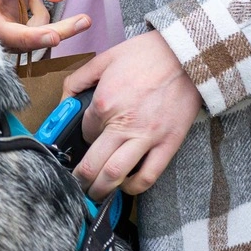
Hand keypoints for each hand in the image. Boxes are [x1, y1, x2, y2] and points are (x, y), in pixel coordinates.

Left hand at [64, 31, 202, 198]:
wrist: (186, 55)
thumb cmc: (146, 55)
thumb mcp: (104, 59)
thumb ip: (78, 80)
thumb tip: (64, 99)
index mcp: (104, 103)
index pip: (85, 132)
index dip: (83, 137)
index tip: (87, 140)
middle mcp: (122, 124)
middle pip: (93, 162)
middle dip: (81, 179)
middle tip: (76, 185)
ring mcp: (147, 137)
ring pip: (116, 174)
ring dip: (101, 189)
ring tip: (95, 195)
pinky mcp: (168, 144)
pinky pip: (149, 175)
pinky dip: (135, 187)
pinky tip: (126, 187)